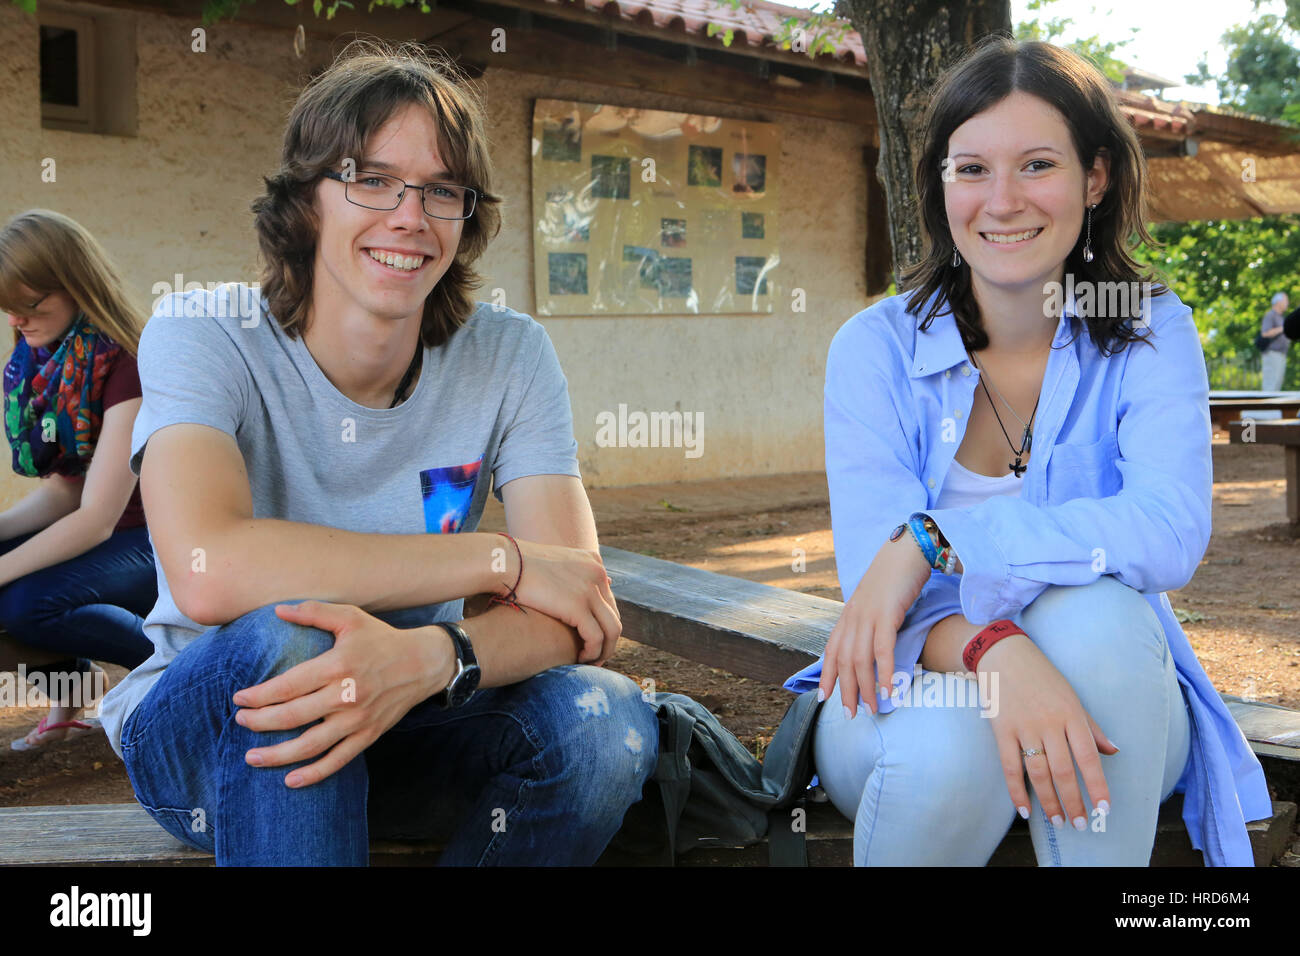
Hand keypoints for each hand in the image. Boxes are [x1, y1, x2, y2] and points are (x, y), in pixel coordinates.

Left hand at [231, 601, 453, 787]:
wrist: (424, 663)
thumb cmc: (382, 638)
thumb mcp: (351, 618)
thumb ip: (314, 612)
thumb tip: (279, 610)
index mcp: (338, 665)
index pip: (288, 686)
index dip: (259, 696)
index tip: (239, 699)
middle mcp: (346, 696)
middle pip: (292, 717)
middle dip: (259, 722)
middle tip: (240, 721)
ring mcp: (358, 720)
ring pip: (310, 745)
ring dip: (276, 755)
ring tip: (250, 756)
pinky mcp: (368, 735)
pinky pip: (337, 760)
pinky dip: (313, 773)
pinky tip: (291, 780)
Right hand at [498, 539, 620, 665]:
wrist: (503, 563)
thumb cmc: (516, 567)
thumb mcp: (550, 565)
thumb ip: (568, 576)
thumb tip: (577, 591)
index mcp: (592, 562)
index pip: (608, 599)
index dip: (602, 622)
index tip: (592, 638)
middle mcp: (597, 573)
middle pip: (613, 614)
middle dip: (607, 639)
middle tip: (596, 656)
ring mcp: (590, 589)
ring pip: (612, 629)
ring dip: (604, 650)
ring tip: (591, 662)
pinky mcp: (578, 606)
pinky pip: (595, 638)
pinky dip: (592, 652)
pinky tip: (581, 660)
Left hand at [819, 533, 933, 717]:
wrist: (908, 549)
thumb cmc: (896, 577)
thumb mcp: (876, 602)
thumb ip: (870, 622)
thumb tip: (874, 646)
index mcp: (848, 614)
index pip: (831, 650)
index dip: (826, 676)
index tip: (824, 698)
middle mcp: (853, 616)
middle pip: (843, 661)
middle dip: (845, 691)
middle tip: (851, 715)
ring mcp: (868, 615)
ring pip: (859, 660)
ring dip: (865, 689)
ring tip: (871, 710)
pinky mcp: (887, 613)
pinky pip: (883, 649)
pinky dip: (884, 673)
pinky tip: (888, 691)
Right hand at [979, 635, 1118, 828]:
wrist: (1004, 654)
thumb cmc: (1042, 677)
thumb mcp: (1072, 698)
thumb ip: (1092, 727)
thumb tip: (1113, 751)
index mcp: (1071, 715)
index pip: (1089, 757)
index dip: (1097, 786)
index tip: (1103, 809)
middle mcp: (1049, 723)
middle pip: (1064, 771)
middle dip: (1073, 801)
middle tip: (1079, 824)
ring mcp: (1024, 727)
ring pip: (1039, 773)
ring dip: (1049, 801)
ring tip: (1058, 821)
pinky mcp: (1002, 730)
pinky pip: (1010, 767)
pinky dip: (1017, 791)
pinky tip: (1025, 810)